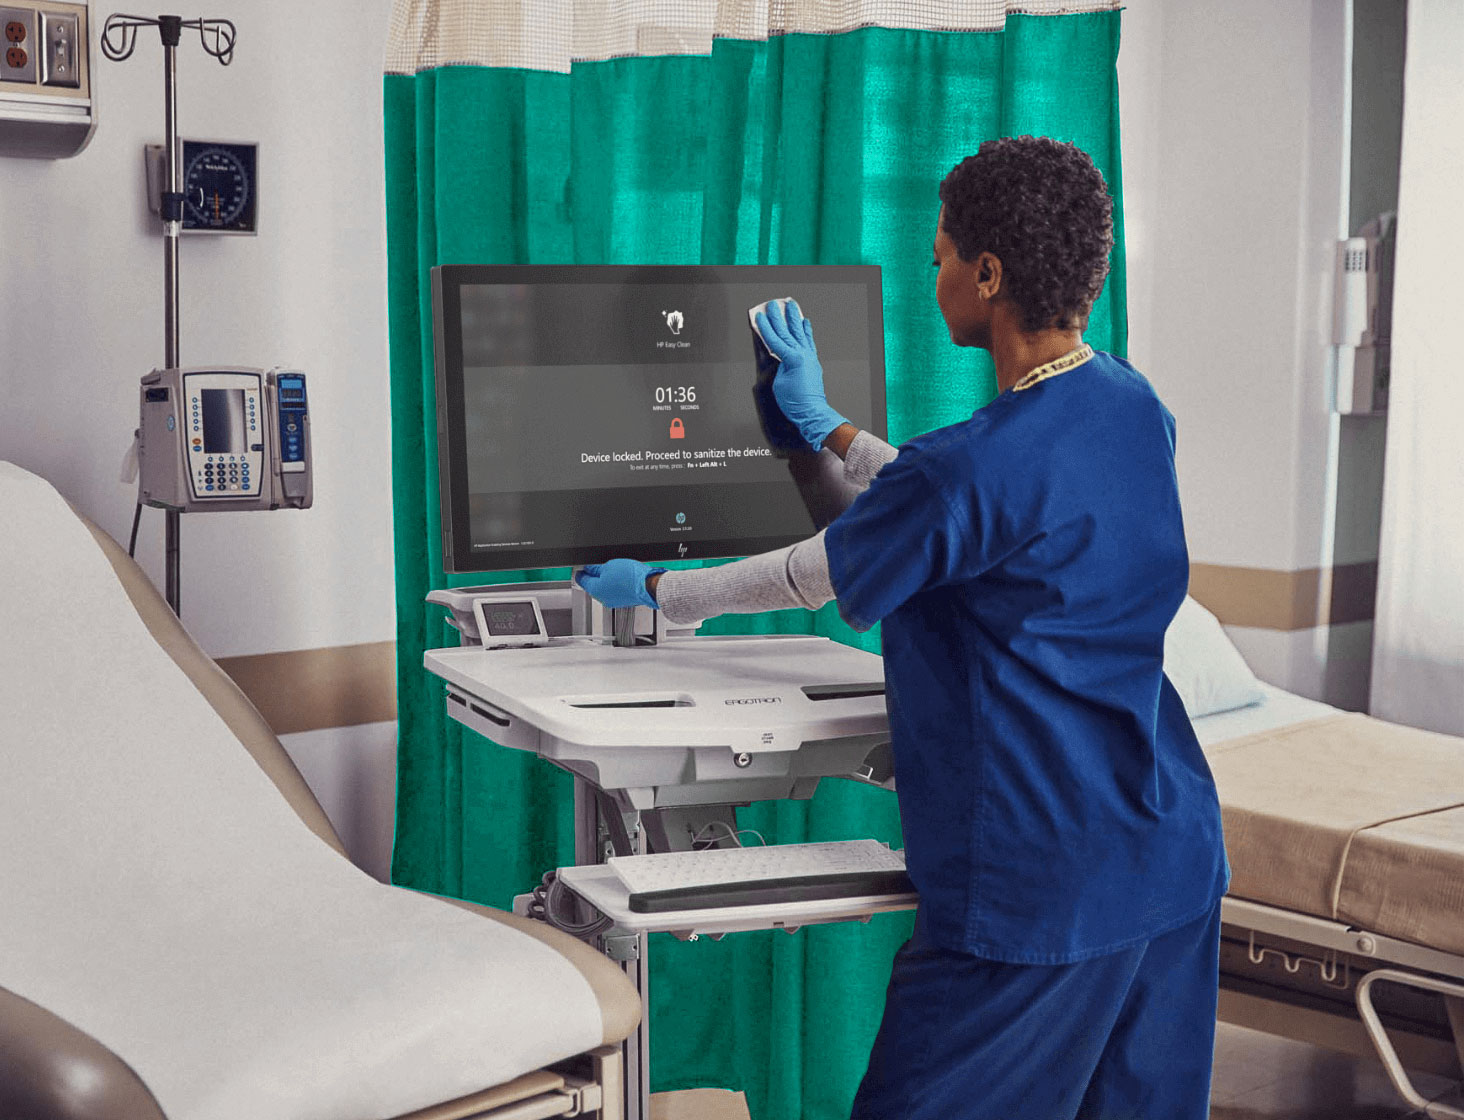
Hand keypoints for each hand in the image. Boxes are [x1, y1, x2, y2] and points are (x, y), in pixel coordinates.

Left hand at [575, 559, 664, 609]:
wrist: (648, 586)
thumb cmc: (630, 577)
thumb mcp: (609, 566)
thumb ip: (595, 568)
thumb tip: (589, 568)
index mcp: (595, 590)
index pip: (581, 580)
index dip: (581, 571)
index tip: (582, 567)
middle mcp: (602, 598)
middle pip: (592, 585)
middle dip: (594, 576)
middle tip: (598, 566)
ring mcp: (613, 601)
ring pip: (604, 589)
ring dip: (605, 580)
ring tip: (613, 570)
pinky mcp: (622, 601)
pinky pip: (614, 592)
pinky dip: (614, 585)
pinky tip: (621, 578)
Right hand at [753, 299, 847, 449]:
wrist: (812, 411)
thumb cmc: (795, 402)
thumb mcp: (779, 383)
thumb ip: (778, 365)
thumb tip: (778, 356)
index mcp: (792, 359)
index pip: (775, 339)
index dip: (765, 327)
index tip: (759, 316)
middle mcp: (803, 354)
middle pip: (787, 331)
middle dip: (778, 317)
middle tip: (773, 304)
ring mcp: (809, 356)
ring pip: (800, 332)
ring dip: (794, 318)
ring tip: (791, 306)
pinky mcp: (813, 361)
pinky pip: (809, 341)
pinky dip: (806, 330)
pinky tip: (805, 322)